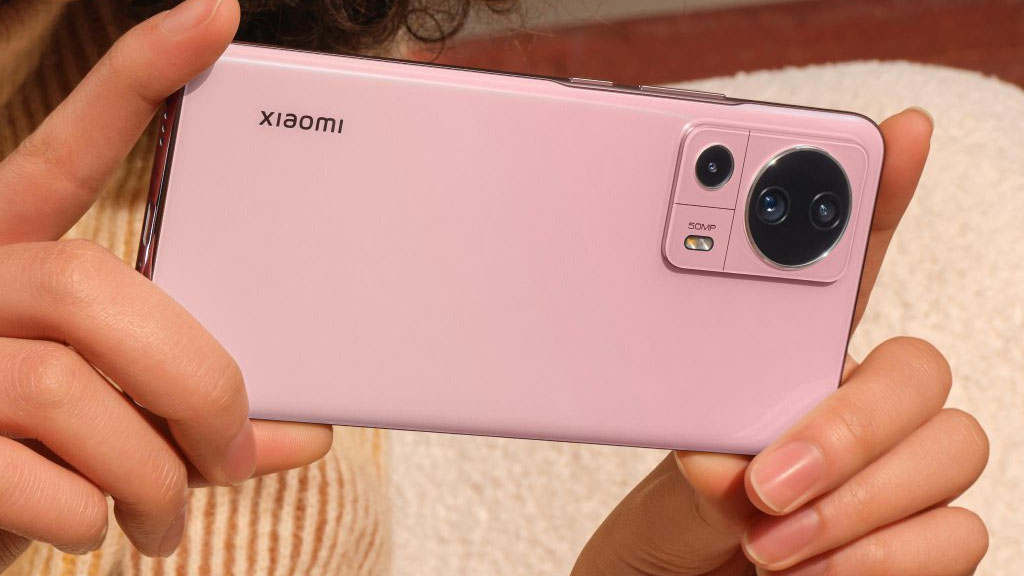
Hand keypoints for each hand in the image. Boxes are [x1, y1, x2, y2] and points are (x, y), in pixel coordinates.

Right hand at [0, 0, 331, 566]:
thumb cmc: (29, 450)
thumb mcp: (111, 413)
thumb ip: (189, 404)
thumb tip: (307, 429)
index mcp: (8, 251)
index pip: (70, 144)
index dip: (135, 77)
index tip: (215, 18)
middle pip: (95, 286)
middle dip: (196, 383)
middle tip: (229, 453)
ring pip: (71, 388)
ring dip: (150, 474)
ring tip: (164, 519)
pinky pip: (33, 478)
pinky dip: (86, 518)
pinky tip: (90, 528)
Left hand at [573, 109, 989, 575]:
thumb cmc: (674, 526)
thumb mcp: (671, 479)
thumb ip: (701, 462)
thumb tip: (732, 464)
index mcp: (793, 365)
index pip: (850, 270)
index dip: (881, 200)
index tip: (898, 133)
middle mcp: (857, 409)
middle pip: (921, 368)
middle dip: (847, 429)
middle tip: (764, 480)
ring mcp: (896, 473)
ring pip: (952, 450)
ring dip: (855, 505)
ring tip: (768, 545)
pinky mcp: (921, 541)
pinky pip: (960, 535)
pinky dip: (886, 560)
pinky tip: (816, 572)